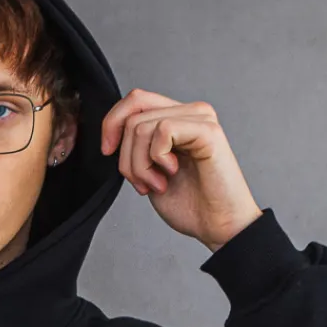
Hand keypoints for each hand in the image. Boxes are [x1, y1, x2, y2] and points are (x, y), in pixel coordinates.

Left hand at [100, 89, 262, 252]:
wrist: (218, 226)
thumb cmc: (191, 205)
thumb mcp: (150, 172)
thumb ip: (137, 148)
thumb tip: (113, 134)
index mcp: (177, 118)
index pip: (135, 100)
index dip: (112, 122)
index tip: (108, 151)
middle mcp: (190, 112)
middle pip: (133, 113)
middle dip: (126, 156)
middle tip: (142, 183)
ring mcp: (200, 118)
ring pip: (142, 126)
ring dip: (140, 165)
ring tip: (158, 184)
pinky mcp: (207, 130)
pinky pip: (162, 130)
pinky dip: (156, 159)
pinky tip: (170, 175)